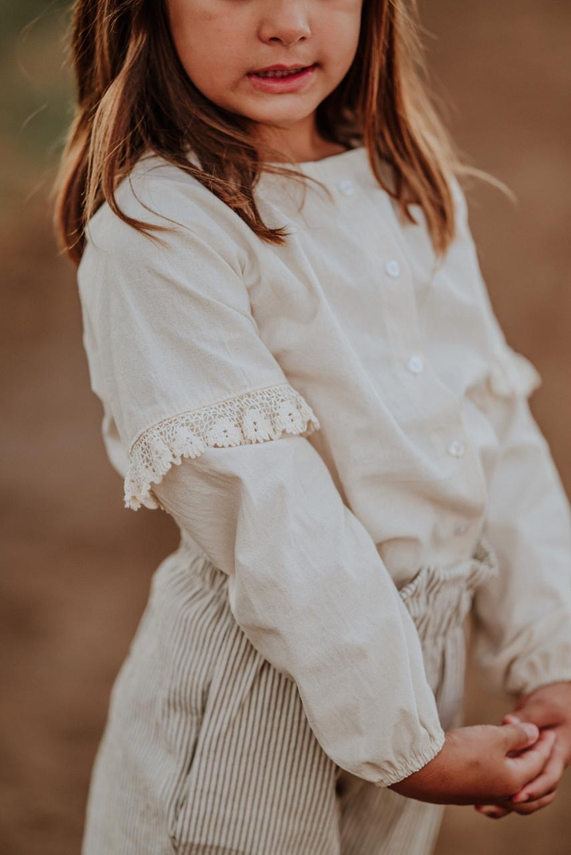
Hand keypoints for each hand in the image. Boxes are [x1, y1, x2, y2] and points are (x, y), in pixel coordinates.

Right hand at [389, 721, 554, 805]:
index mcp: (514, 780)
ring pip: (512, 785)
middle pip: (530, 777)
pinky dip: (502, 775)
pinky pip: (495, 787)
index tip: (547, 729)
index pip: (538, 760)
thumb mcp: (494, 736)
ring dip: (519, 768)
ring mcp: (485, 795)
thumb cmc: (462, 752)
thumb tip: (534, 733)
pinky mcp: (468, 793)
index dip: (543, 742)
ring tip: (519, 754)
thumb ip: (517, 735)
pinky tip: (494, 766)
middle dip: (537, 758)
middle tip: (539, 742)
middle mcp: (503, 792)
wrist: (425, 770)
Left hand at [475, 681, 570, 818]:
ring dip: (505, 803)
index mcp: (559, 755)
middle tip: (489, 806)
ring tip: (479, 807)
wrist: (561, 702)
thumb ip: (527, 715)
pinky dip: (500, 795)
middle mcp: (547, 766)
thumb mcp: (543, 706)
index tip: (515, 795)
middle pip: (537, 795)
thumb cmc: (556, 702)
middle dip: (515, 803)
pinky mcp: (522, 765)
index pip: (548, 778)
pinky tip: (479, 798)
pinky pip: (514, 785)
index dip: (533, 789)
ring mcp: (535, 768)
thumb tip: (508, 721)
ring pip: (525, 794)